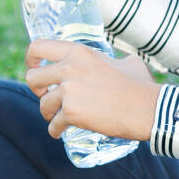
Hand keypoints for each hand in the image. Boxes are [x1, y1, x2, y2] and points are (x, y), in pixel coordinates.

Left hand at [25, 38, 161, 141]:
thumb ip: (111, 60)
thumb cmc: (141, 85)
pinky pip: (54, 125)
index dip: (30, 58)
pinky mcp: (72, 113)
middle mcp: (69, 68)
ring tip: (59, 118)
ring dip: (49, 113)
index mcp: (79, 52)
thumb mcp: (126, 62)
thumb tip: (114, 63)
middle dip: (37, 90)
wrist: (147, 108)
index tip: (35, 68)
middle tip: (48, 96)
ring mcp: (69, 91)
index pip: (38, 47)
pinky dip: (57, 131)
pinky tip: (62, 132)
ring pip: (42, 104)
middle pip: (32, 77)